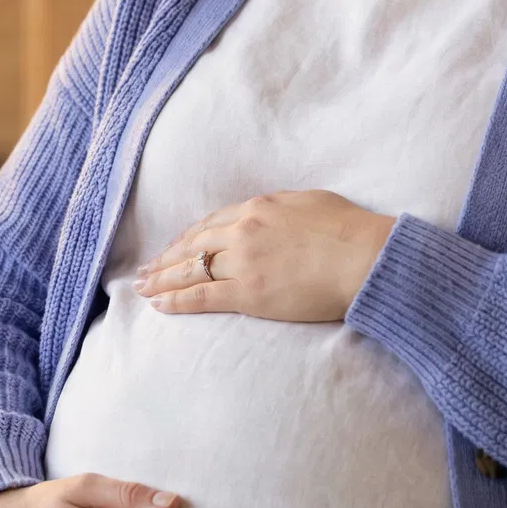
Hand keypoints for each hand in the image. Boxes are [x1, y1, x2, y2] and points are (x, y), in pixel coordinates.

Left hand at [133, 190, 395, 321]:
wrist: (364, 257)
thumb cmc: (348, 230)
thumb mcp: (309, 203)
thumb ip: (281, 209)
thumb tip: (271, 215)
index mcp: (257, 207)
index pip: (210, 223)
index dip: (187, 238)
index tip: (174, 248)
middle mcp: (242, 231)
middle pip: (192, 245)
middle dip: (165, 259)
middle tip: (145, 270)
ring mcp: (242, 262)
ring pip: (190, 270)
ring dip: (162, 280)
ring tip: (143, 288)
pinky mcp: (248, 293)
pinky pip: (202, 296)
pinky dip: (177, 300)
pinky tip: (161, 304)